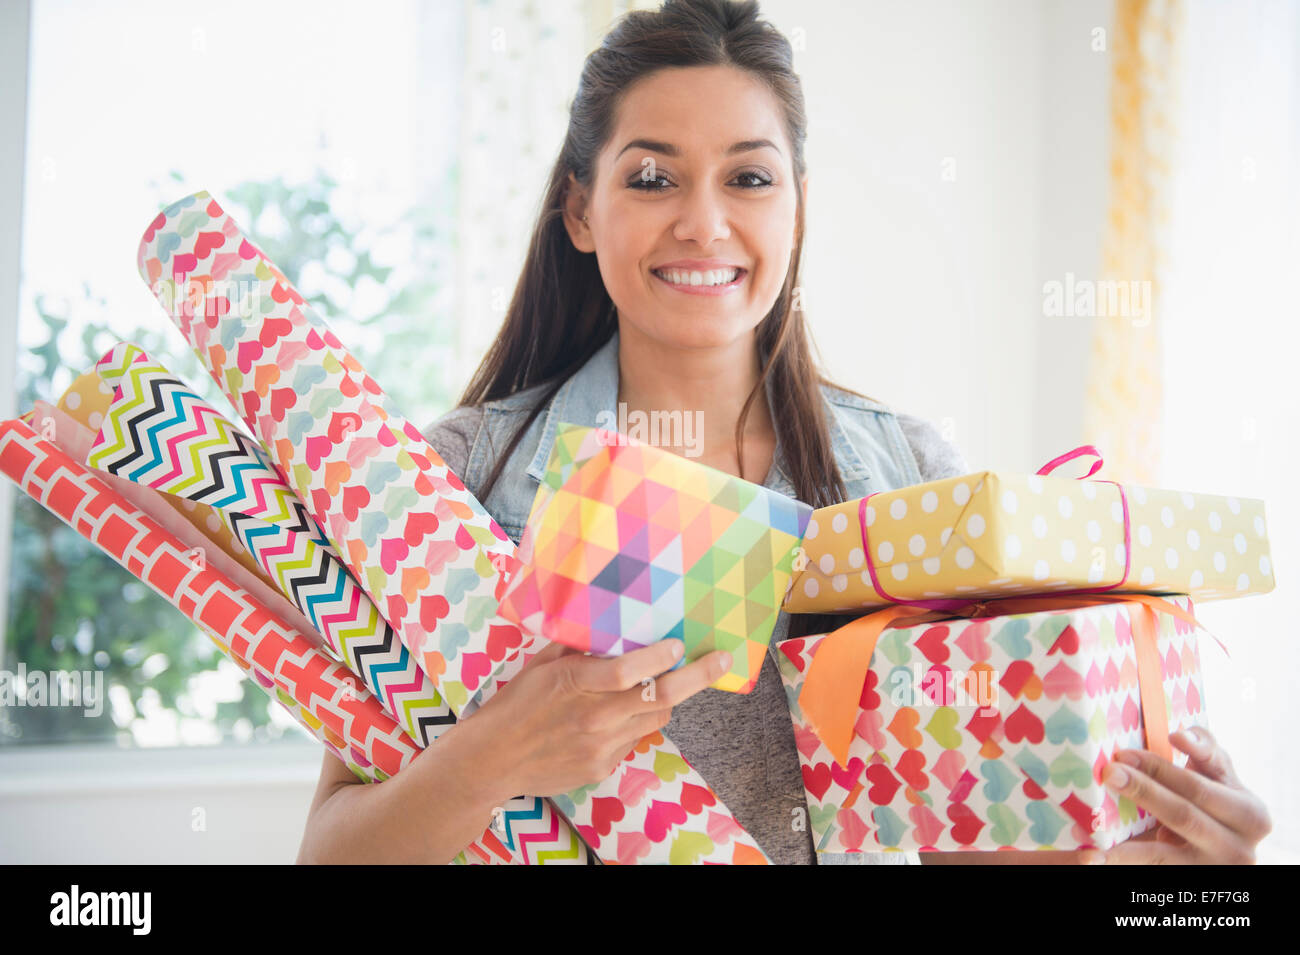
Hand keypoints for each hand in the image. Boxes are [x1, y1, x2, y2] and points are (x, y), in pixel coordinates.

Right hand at [466, 637, 729, 799]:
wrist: (491, 760)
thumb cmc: (514, 706)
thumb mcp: (540, 667)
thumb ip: (576, 650)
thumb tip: (607, 628)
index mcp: (574, 684)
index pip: (627, 671)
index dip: (659, 658)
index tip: (679, 644)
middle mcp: (593, 718)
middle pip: (659, 697)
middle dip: (696, 677)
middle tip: (720, 660)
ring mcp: (600, 747)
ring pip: (654, 720)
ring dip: (665, 700)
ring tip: (665, 684)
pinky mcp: (602, 767)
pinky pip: (633, 741)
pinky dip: (634, 725)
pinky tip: (615, 719)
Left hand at [1080, 726, 1271, 863]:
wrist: (1218, 859)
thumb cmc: (1214, 808)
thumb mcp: (1220, 783)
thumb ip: (1206, 753)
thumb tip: (1180, 736)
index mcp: (1250, 813)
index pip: (1208, 783)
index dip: (1170, 765)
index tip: (1142, 747)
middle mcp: (1239, 845)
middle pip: (1185, 810)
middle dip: (1146, 787)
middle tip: (1111, 770)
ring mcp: (1214, 866)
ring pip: (1169, 841)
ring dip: (1133, 818)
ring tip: (1099, 806)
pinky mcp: (1188, 878)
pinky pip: (1152, 864)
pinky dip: (1120, 858)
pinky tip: (1093, 854)